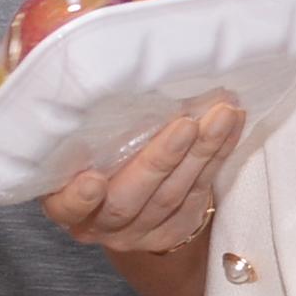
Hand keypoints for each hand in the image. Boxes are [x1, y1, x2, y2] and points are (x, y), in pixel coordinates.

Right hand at [42, 93, 244, 254]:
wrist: (126, 199)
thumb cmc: (92, 155)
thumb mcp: (75, 145)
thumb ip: (79, 125)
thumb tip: (89, 65)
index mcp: (64, 203)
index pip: (66, 208)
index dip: (79, 199)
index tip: (93, 180)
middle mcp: (100, 223)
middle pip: (128, 200)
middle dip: (160, 161)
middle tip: (185, 124)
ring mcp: (140, 231)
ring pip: (173, 195)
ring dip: (201, 152)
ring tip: (222, 114)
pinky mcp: (176, 228)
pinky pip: (201, 191)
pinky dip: (219, 155)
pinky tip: (231, 125)